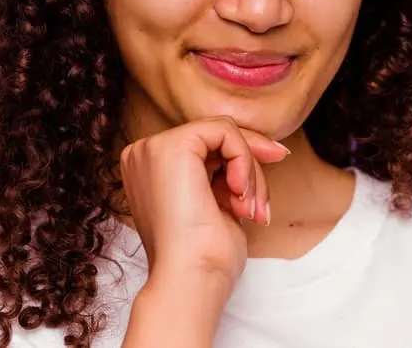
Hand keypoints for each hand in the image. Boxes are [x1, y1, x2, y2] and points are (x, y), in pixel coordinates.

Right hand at [119, 116, 290, 289]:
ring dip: (249, 171)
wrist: (190, 281)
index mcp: (149, 169)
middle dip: (250, 167)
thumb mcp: (217, 204)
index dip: (240, 162)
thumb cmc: (203, 258)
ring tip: (249, 210)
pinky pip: (225, 131)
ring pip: (223, 133)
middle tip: (262, 204)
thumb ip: (226, 175)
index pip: (203, 147)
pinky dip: (244, 160)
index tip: (261, 193)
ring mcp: (153, 147)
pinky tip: (239, 193)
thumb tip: (267, 148)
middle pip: (214, 138)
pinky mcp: (172, 145)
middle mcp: (144, 154)